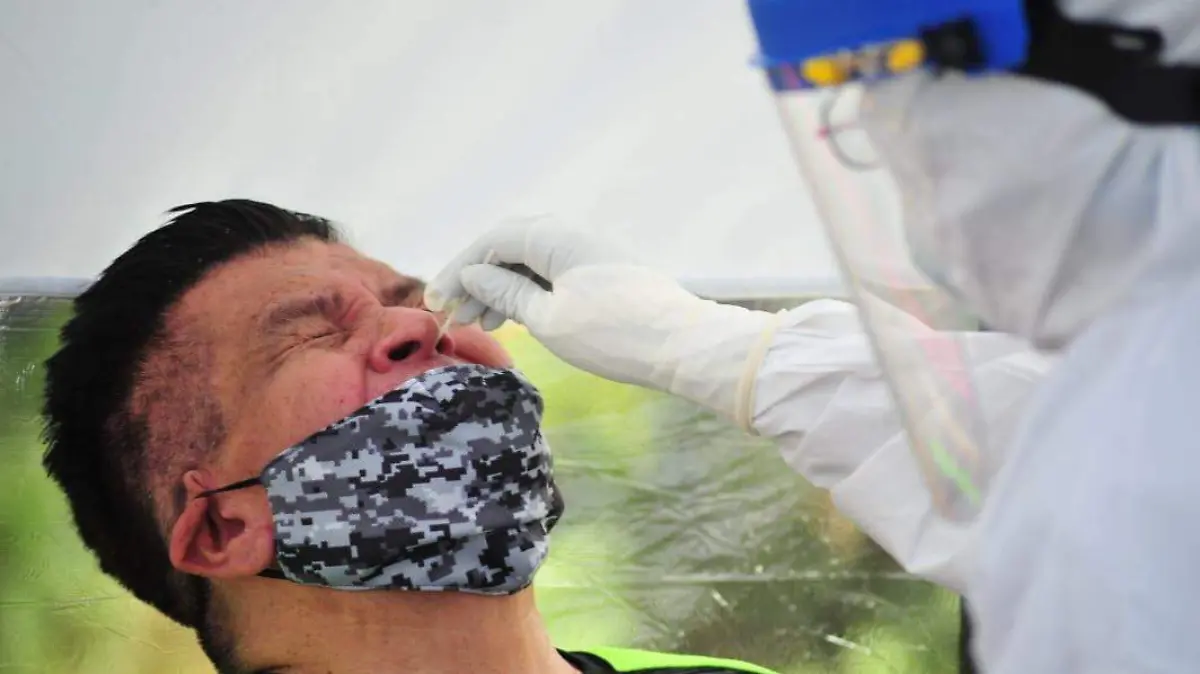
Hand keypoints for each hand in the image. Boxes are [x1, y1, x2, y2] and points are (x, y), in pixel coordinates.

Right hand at [424, 216, 781, 428]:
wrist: (683, 347)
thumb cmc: (612, 335)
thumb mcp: (547, 319)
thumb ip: (505, 292)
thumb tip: (474, 274)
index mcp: (554, 236)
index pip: (491, 242)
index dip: (458, 271)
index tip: (435, 303)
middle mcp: (571, 234)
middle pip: (509, 248)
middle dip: (477, 280)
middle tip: (452, 315)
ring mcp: (590, 252)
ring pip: (531, 263)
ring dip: (501, 289)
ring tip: (478, 325)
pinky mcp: (604, 273)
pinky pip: (553, 274)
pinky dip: (529, 294)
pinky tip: (515, 320)